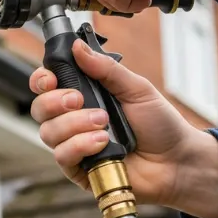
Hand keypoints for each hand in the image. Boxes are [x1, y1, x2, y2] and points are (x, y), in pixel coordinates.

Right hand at [29, 39, 217, 217]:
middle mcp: (74, 119)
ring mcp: (75, 144)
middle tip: (79, 100)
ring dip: (74, 125)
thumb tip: (78, 47)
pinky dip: (79, 146)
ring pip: (49, 132)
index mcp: (85, 95)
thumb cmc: (160, 124)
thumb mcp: (136, 88)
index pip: (47, 85)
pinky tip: (102, 143)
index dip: (42, 80)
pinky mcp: (79, 170)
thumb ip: (106, 68)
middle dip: (55, 101)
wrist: (177, 160)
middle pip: (40, 108)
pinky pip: (62, 156)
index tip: (51, 78)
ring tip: (103, 124)